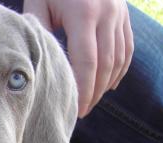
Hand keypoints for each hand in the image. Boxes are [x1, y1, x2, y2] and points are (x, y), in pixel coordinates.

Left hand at [24, 0, 133, 117]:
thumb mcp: (38, 1)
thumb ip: (38, 30)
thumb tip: (34, 62)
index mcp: (84, 13)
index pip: (86, 61)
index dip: (83, 88)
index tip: (75, 108)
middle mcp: (107, 14)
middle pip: (105, 65)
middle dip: (94, 92)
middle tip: (81, 111)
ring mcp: (119, 14)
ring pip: (119, 58)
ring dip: (106, 84)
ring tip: (91, 101)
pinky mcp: (124, 15)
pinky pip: (128, 48)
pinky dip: (120, 69)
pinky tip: (109, 85)